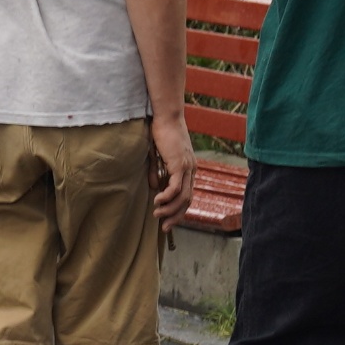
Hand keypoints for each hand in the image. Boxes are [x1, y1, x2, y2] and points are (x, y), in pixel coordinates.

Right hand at [148, 112, 197, 227]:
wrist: (167, 117)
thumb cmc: (161, 132)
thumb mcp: (158, 156)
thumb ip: (157, 171)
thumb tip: (154, 187)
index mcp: (188, 168)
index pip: (187, 194)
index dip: (178, 210)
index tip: (168, 220)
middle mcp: (191, 170)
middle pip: (188, 201)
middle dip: (176, 216)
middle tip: (165, 227)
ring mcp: (187, 168)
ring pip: (183, 197)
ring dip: (170, 210)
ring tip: (157, 215)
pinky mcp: (180, 165)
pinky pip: (175, 188)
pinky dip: (166, 197)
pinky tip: (157, 201)